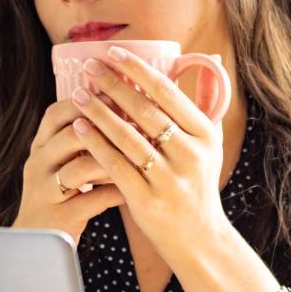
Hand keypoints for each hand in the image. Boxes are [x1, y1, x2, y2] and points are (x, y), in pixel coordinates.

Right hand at [10, 99, 125, 245]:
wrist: (36, 241)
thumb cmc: (59, 195)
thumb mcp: (60, 162)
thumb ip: (79, 139)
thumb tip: (120, 107)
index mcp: (39, 147)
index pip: (56, 113)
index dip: (86, 102)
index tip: (116, 97)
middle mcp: (37, 164)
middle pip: (69, 135)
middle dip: (106, 128)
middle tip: (137, 126)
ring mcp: (45, 191)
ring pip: (80, 167)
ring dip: (113, 160)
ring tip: (139, 158)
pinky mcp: (58, 217)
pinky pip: (91, 200)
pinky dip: (114, 192)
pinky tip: (133, 190)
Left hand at [68, 46, 230, 256]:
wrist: (198, 238)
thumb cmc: (197, 184)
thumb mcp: (210, 145)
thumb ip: (204, 106)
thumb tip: (212, 59)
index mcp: (205, 135)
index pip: (168, 93)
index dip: (138, 70)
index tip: (114, 53)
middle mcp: (190, 154)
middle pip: (145, 111)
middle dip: (114, 85)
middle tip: (89, 67)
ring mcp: (169, 178)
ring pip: (127, 137)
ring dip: (99, 111)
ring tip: (78, 93)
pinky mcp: (147, 199)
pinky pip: (115, 165)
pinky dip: (96, 143)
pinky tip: (78, 127)